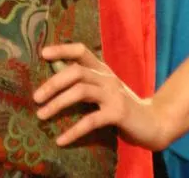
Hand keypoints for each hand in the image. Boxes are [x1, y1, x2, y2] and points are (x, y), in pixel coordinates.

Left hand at [35, 43, 170, 150]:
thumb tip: (54, 81)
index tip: (43, 53)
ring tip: (41, 115)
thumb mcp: (104, 90)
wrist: (153, 123)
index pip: (81, 50)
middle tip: (35, 97)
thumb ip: (86, 82)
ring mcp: (113, 94)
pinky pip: (91, 120)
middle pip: (76, 71)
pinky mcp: (118, 113)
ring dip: (58, 103)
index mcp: (102, 69)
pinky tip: (60, 140)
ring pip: (80, 91)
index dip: (62, 49)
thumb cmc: (122, 106)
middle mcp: (107, 78)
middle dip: (53, 83)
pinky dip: (73, 130)